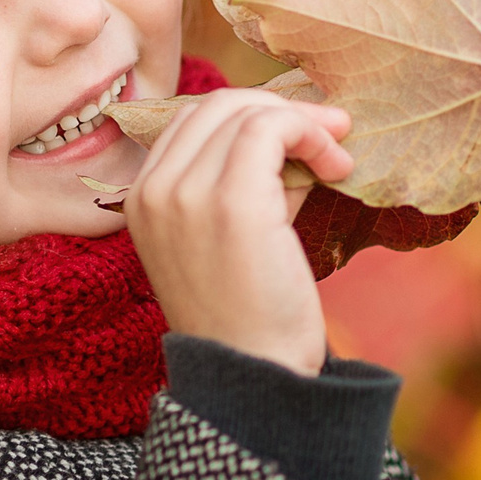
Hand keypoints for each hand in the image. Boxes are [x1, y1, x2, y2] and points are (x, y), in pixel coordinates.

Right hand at [123, 90, 353, 375]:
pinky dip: (310, 133)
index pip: (192, 121)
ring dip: (304, 122)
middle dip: (281, 110)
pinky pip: (270, 129)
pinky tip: (338, 164)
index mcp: (141, 199)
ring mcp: (186, 194)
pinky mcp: (232, 202)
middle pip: (217, 105)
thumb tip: (294, 139)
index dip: (251, 115)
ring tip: (338, 157)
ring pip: (246, 111)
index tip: (299, 135)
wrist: (254, 374)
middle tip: (331, 134)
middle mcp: (154, 190)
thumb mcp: (230, 237)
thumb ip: (248, 185)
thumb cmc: (250, 313)